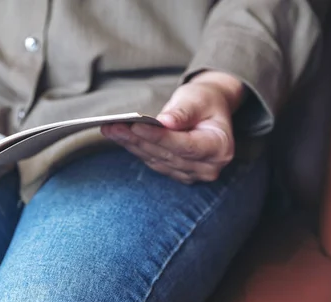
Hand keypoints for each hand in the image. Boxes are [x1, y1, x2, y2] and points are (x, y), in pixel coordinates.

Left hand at [101, 71, 244, 183]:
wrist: (208, 111)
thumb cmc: (205, 101)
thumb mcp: (197, 98)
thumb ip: (183, 111)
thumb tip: (165, 122)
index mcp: (220, 148)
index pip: (185, 146)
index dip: (159, 137)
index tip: (136, 127)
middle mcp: (207, 167)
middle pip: (166, 154)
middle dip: (138, 139)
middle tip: (114, 126)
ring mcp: (190, 174)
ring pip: (155, 159)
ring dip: (130, 144)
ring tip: (110, 129)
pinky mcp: (175, 173)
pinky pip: (151, 160)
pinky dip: (134, 147)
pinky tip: (118, 136)